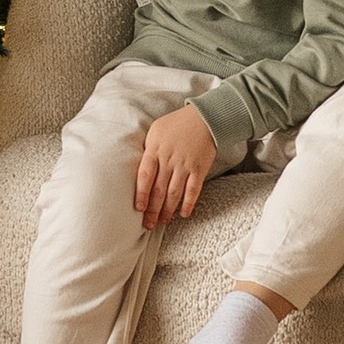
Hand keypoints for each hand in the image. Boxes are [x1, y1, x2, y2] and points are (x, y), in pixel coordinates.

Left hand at [133, 103, 217, 228]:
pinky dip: (188, 204)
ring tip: (162, 222)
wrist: (204, 118)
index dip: (141, 194)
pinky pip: (193, 190)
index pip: (145, 176)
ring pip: (174, 193)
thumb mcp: (155, 131)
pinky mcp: (199, 170)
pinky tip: (183, 214)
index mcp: (155, 150)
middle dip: (152, 210)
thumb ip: (147, 150)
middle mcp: (169, 160)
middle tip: (148, 225)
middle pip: (158, 190)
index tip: (138, 209)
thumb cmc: (176, 123)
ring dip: (167, 210)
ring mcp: (185, 166)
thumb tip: (138, 169)